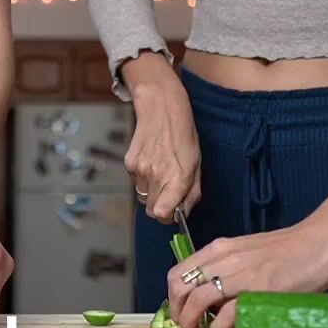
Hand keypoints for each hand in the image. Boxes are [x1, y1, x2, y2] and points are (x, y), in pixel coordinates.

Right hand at [122, 54, 200, 222]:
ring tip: (161, 172)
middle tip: (169, 193)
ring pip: (144, 196)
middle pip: (152, 210)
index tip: (174, 213)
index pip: (163, 214)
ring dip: (152, 192)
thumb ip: (192, 192)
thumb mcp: (197, 164)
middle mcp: (157, 176)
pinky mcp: (130, 164)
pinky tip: (152, 162)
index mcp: (177, 178)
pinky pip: (136, 182)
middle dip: (161, 207)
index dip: (169, 218)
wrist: (162, 109)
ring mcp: (140, 170)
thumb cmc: (183, 135)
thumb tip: (184, 212)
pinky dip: (144, 178)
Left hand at [167, 173, 327, 327]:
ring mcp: (241, 273)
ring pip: (197, 300)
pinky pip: (227, 314)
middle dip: (178, 313)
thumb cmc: (292, 250)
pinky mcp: (260, 290)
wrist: (324, 240)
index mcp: (220, 248)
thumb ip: (230, 270)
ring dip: (194, 323)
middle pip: (180, 287)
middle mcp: (224, 258)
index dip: (174, 298)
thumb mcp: (250, 254)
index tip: (182, 314)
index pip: (178, 272)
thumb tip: (214, 300)